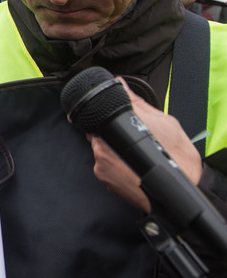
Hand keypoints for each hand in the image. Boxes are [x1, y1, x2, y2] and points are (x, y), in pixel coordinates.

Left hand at [90, 81, 202, 212]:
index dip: (103, 116)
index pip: (95, 117)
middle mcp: (102, 150)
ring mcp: (102, 167)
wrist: (181, 193)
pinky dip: (115, 165)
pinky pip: (104, 167)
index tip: (111, 118)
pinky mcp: (105, 182)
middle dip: (109, 133)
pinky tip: (132, 167)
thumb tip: (120, 84)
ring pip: (100, 150)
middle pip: (96, 133)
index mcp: (114, 132)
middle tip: (131, 139)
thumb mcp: (163, 122)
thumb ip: (137, 103)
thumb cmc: (176, 159)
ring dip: (112, 150)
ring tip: (134, 155)